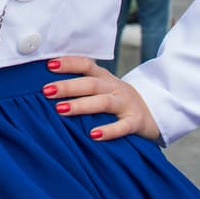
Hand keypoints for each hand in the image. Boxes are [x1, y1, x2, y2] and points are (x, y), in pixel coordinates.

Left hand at [41, 57, 159, 142]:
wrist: (153, 111)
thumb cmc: (117, 100)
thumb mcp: (102, 88)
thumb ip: (82, 85)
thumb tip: (47, 86)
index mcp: (104, 77)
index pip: (86, 64)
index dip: (68, 63)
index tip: (48, 65)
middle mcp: (114, 87)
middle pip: (90, 84)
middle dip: (67, 86)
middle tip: (46, 91)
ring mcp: (126, 104)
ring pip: (103, 102)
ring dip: (81, 105)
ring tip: (61, 109)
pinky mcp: (135, 121)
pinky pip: (122, 126)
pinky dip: (109, 130)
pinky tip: (93, 135)